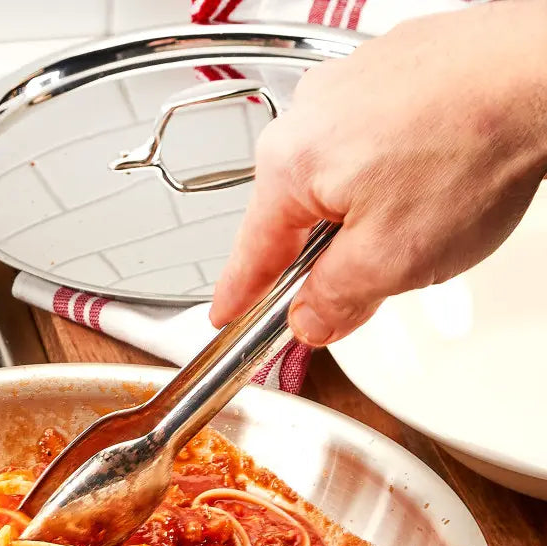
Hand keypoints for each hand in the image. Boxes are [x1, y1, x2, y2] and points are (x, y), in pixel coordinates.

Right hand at [210, 0, 546, 346]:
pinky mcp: (395, 67)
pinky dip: (397, 168)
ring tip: (425, 215)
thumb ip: (334, 302)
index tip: (225, 317)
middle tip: (373, 280)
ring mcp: (351, 83)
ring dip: (368, 211)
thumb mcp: (390, 262)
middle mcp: (309, 114)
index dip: (238, 297)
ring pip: (338, 178)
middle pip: (297, 215)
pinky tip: (437, 175)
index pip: (249, 254)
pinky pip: (374, 138)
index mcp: (289, 164)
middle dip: (328, 255)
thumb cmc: (477, 147)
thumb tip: (310, 320)